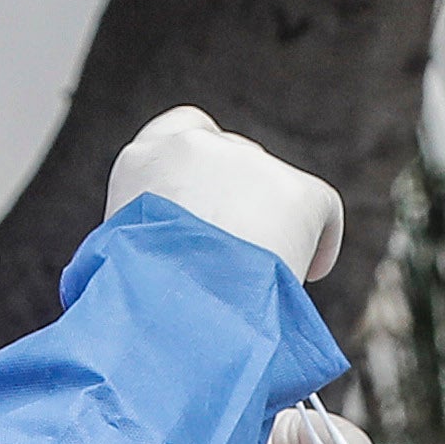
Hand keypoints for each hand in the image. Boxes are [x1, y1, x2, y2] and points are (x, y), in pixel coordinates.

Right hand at [112, 105, 342, 282]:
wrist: (175, 313)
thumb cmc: (141, 302)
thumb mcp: (122, 254)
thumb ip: (150, 229)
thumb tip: (176, 250)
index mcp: (142, 161)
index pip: (182, 130)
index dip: (205, 165)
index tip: (212, 200)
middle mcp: (195, 147)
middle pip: (236, 157)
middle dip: (242, 194)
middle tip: (242, 243)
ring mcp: (250, 164)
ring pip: (275, 187)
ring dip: (271, 220)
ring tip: (264, 271)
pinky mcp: (299, 191)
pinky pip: (322, 209)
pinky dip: (318, 242)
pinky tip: (307, 274)